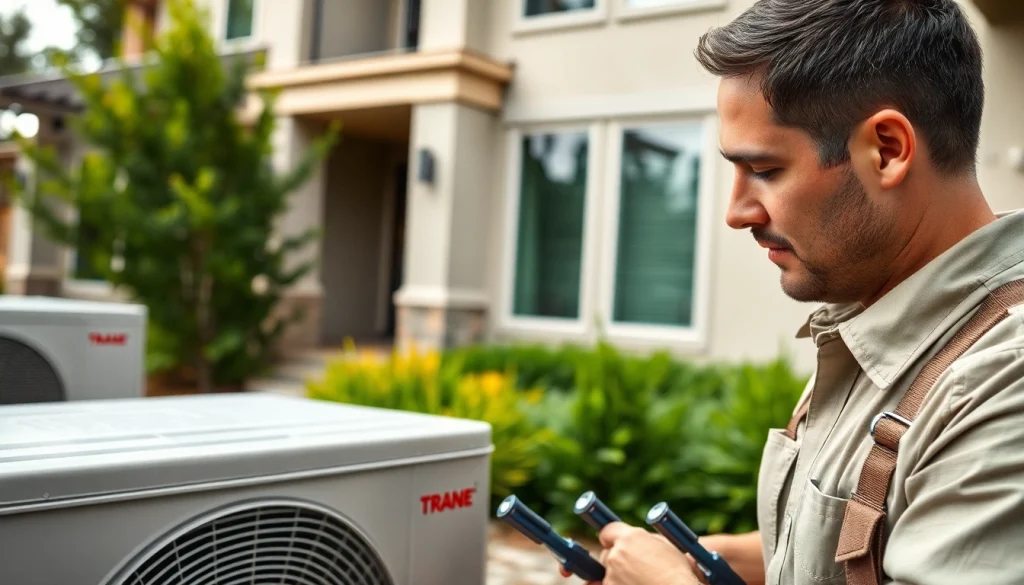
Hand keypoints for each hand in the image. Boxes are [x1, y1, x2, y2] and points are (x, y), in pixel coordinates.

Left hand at [559, 522, 700, 584]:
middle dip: (616, 558)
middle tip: (631, 566)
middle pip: (606, 553)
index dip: (612, 537)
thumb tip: (636, 538)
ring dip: (620, 575)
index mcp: (630, 538)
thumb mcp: (666, 546)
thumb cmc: (678, 573)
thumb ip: (645, 539)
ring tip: (642, 580)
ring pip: (610, 572)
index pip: (608, 530)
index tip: (614, 542)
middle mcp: (616, 555)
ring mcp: (612, 575)